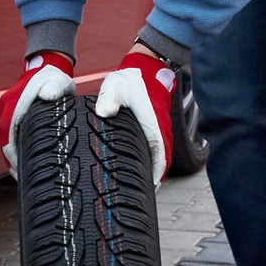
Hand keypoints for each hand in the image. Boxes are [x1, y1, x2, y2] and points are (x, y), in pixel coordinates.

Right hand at [0, 52, 74, 173]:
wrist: (47, 64)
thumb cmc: (54, 77)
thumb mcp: (58, 81)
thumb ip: (55, 89)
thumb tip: (48, 96)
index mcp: (15, 103)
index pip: (8, 134)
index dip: (12, 154)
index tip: (18, 169)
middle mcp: (8, 108)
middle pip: (5, 140)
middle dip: (11, 160)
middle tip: (20, 178)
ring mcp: (9, 111)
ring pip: (8, 139)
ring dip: (13, 156)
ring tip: (22, 174)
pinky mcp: (14, 114)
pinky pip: (12, 135)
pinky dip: (16, 148)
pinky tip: (25, 160)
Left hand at [94, 49, 175, 180]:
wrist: (144, 67)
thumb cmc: (130, 78)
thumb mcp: (115, 87)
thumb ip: (108, 99)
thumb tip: (104, 112)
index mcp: (152, 126)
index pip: (159, 159)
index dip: (154, 177)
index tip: (148, 193)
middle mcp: (160, 130)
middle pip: (161, 163)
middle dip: (153, 181)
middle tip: (140, 198)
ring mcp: (159, 129)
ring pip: (159, 158)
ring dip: (152, 173)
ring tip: (139, 190)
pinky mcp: (155, 127)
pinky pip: (155, 150)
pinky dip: (151, 162)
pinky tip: (138, 169)